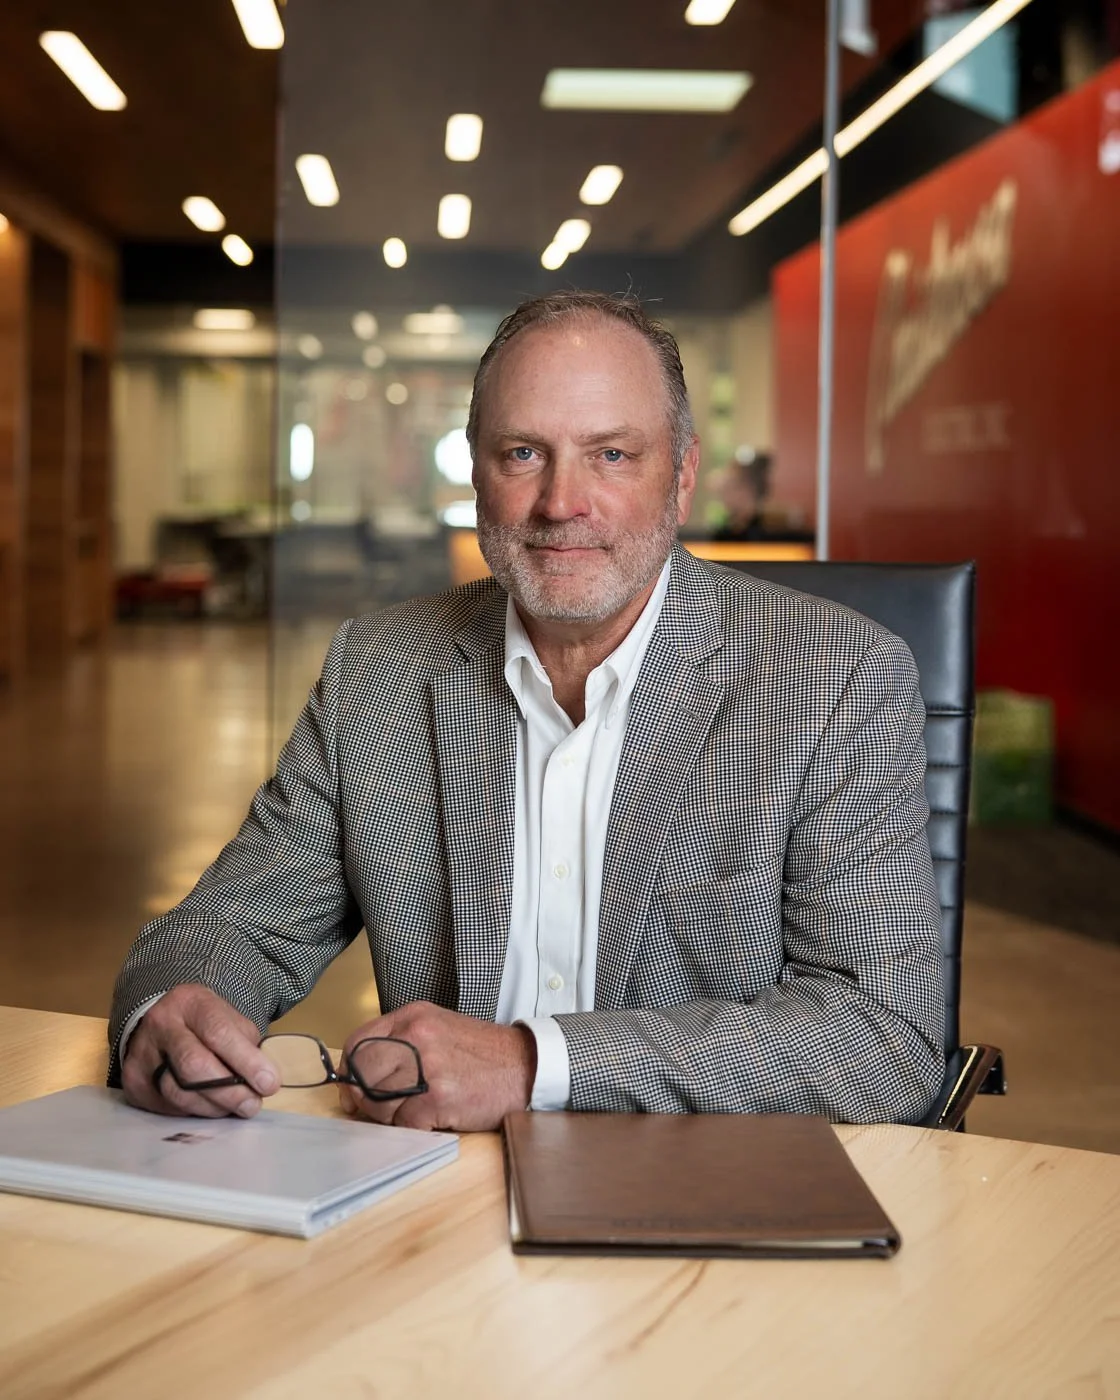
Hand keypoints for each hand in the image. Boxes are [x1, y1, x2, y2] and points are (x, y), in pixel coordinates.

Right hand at [121, 984, 278, 1118]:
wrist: (161, 1022)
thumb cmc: (204, 1023)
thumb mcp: (229, 1019)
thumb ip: (246, 1045)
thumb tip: (263, 1080)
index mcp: (190, 1002)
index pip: (218, 1032)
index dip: (246, 1061)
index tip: (269, 1083)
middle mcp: (160, 1025)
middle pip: (194, 1065)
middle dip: (229, 1092)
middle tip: (252, 1104)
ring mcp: (142, 1054)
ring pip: (179, 1093)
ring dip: (214, 1107)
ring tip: (234, 1107)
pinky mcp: (133, 1082)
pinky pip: (168, 1107)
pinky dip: (195, 1111)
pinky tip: (210, 1106)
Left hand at [339, 1002, 535, 1131]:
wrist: (526, 1067)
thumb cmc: (483, 1055)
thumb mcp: (438, 1031)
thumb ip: (401, 1045)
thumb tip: (360, 1077)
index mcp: (413, 1017)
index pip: (358, 1042)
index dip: (350, 1071)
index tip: (353, 1087)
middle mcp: (416, 1036)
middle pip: (361, 1074)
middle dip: (364, 1098)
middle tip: (377, 1109)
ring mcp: (426, 1066)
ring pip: (377, 1102)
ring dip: (390, 1116)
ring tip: (414, 1111)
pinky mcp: (438, 1097)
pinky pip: (403, 1123)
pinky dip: (413, 1128)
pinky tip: (432, 1118)